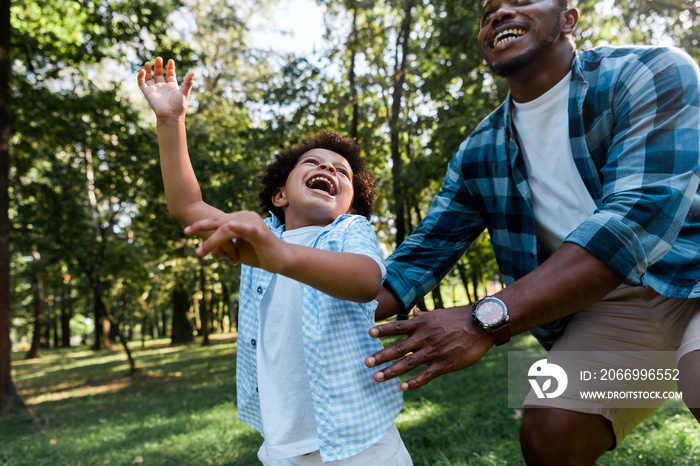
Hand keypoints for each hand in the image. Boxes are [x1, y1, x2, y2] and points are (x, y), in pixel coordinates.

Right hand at [137, 57, 193, 119]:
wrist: (170, 115)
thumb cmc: (179, 106)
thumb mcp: (184, 92)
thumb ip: (188, 82)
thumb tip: (193, 72)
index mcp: (172, 86)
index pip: (170, 74)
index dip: (170, 67)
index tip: (170, 60)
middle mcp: (163, 87)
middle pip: (159, 74)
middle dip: (158, 66)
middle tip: (159, 58)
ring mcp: (155, 90)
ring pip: (149, 77)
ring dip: (148, 70)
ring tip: (148, 63)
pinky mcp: (148, 93)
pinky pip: (142, 83)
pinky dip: (141, 76)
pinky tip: (143, 70)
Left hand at [184, 211, 287, 271]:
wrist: (281, 260)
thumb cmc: (261, 255)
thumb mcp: (238, 252)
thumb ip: (226, 249)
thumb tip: (212, 251)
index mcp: (240, 219)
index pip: (217, 221)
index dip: (201, 225)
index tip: (186, 231)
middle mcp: (245, 217)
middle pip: (219, 221)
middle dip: (201, 227)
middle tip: (185, 231)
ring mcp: (253, 223)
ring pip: (227, 228)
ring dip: (212, 239)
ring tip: (200, 250)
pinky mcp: (260, 232)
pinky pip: (246, 229)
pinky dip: (237, 228)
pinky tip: (229, 226)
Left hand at [364, 306, 493, 390]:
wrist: (480, 325)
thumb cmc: (458, 319)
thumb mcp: (438, 314)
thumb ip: (424, 316)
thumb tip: (414, 312)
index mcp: (421, 324)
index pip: (397, 327)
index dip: (383, 330)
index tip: (368, 333)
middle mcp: (424, 338)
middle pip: (398, 348)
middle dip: (381, 356)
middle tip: (366, 362)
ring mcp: (433, 352)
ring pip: (408, 363)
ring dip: (391, 371)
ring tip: (377, 377)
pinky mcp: (445, 364)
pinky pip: (426, 375)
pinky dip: (414, 382)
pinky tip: (402, 387)